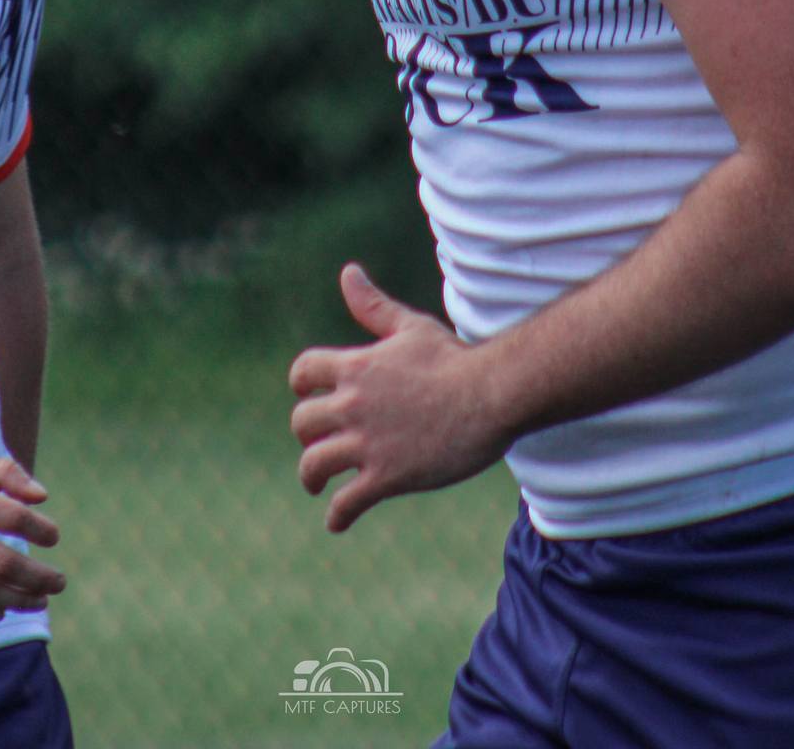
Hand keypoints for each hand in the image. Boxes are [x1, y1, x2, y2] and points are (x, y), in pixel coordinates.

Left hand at [288, 263, 506, 533]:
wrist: (490, 395)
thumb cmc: (453, 358)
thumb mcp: (409, 327)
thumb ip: (373, 306)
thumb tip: (347, 272)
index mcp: (357, 367)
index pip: (303, 372)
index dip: (303, 384)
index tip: (309, 395)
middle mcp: (353, 404)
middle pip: (303, 422)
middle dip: (307, 433)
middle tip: (318, 443)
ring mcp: (368, 443)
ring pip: (314, 465)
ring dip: (311, 477)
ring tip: (316, 484)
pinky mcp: (387, 476)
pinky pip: (347, 503)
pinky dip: (337, 516)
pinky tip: (337, 521)